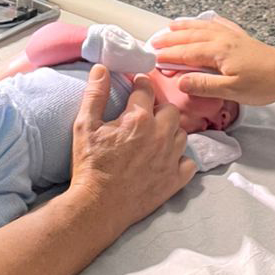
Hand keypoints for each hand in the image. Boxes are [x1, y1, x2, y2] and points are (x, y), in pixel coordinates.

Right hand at [68, 66, 196, 236]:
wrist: (97, 206)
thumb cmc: (90, 165)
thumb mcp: (85, 126)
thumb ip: (95, 94)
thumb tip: (102, 68)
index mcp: (138, 119)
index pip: (146, 89)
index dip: (141, 84)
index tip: (138, 86)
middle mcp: (160, 135)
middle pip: (170, 110)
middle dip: (159, 108)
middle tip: (145, 116)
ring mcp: (170, 158)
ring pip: (182, 134)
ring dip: (170, 132)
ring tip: (155, 138)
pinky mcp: (175, 180)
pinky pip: (189, 163)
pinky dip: (181, 159)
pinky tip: (167, 160)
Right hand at [150, 18, 274, 104]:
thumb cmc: (262, 83)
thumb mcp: (231, 90)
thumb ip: (204, 85)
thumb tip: (180, 81)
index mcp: (217, 51)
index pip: (185, 52)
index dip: (168, 56)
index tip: (152, 59)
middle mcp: (222, 39)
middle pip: (190, 36)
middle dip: (170, 39)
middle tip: (153, 43)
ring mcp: (232, 36)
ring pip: (202, 27)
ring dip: (185, 27)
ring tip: (170, 27)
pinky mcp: (241, 38)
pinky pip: (219, 24)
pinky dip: (207, 22)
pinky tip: (205, 20)